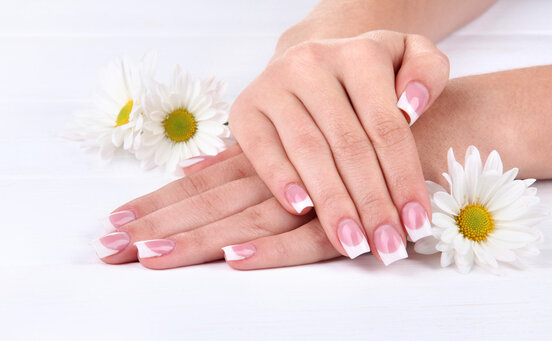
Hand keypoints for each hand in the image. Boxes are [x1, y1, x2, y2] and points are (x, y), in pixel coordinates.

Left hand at [94, 145, 340, 269]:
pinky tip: (237, 261)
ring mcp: (310, 195)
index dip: (159, 204)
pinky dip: (273, 251)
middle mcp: (277, 174)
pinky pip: (308, 239)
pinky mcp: (347, 218)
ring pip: (248, 222)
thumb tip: (198, 165)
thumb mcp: (296, 146)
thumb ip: (249, 158)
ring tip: (151, 258)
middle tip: (111, 251)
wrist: (423, 130)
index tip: (116, 224)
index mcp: (263, 158)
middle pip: (212, 205)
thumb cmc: (357, 137)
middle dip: (162, 228)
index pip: (202, 184)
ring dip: (200, 242)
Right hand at [229, 30, 448, 263]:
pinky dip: (281, 181)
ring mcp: (274, 85)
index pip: (387, 126)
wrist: (313, 63)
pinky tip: (301, 211)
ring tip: (353, 244)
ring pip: (309, 152)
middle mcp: (313, 64)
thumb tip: (411, 105)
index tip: (417, 224)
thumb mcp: (409, 58)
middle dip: (371, 203)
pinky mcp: (245, 109)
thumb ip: (428, 72)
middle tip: (387, 248)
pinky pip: (261, 150)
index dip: (404, 179)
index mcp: (360, 54)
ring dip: (332, 204)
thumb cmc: (368, 75)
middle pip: (349, 145)